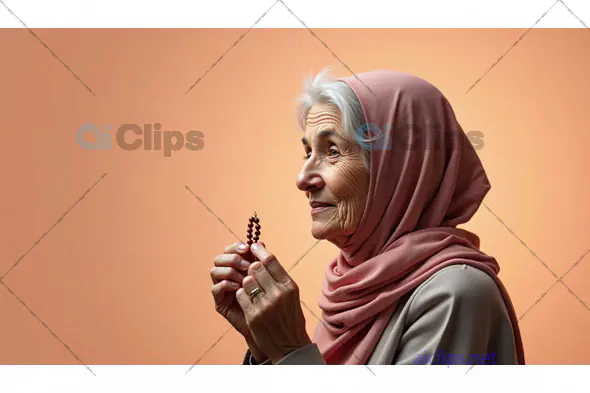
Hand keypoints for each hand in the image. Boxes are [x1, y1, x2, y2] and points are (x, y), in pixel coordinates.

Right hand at [210, 241, 267, 361]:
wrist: (273, 327)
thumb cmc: (273, 301)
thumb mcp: (272, 279)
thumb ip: (265, 262)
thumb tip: (261, 243)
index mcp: (240, 266)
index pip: (232, 250)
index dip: (237, 246)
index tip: (248, 248)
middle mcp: (229, 275)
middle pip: (220, 257)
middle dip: (233, 258)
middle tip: (246, 265)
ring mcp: (223, 288)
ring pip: (214, 270)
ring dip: (229, 271)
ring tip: (243, 279)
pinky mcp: (220, 302)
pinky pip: (215, 288)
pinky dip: (226, 284)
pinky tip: (238, 288)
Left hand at [235, 243, 311, 363]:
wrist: (290, 346)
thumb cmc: (290, 317)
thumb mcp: (291, 294)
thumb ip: (278, 274)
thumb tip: (263, 249)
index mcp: (289, 286)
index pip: (271, 260)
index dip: (259, 251)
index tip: (253, 247)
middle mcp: (278, 294)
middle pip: (256, 267)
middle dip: (250, 267)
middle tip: (249, 270)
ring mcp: (265, 305)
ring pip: (246, 281)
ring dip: (245, 282)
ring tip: (250, 289)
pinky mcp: (253, 316)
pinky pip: (241, 295)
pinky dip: (241, 295)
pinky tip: (247, 300)